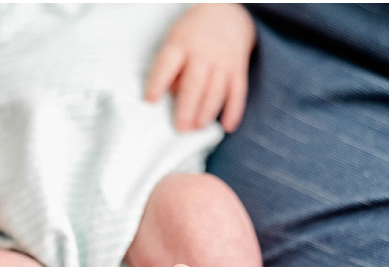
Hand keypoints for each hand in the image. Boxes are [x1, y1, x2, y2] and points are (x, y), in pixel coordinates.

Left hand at [145, 4, 254, 132]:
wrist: (227, 15)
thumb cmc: (194, 34)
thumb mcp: (175, 41)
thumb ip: (171, 68)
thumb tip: (171, 95)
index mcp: (181, 44)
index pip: (167, 65)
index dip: (157, 83)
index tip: (150, 101)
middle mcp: (203, 52)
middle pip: (194, 84)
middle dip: (187, 109)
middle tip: (181, 129)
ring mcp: (223, 61)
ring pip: (215, 91)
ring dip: (207, 113)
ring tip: (198, 128)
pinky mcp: (238, 69)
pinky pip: (238, 93)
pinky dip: (233, 111)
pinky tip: (227, 126)